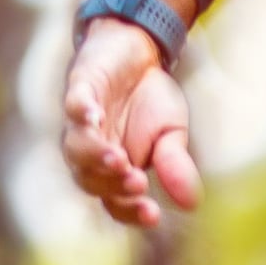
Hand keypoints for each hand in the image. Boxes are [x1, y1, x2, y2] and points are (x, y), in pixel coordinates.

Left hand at [58, 3, 203, 228]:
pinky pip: (74, 104)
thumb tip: (191, 203)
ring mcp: (83, 121)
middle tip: (139, 183)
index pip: (115, 201)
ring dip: (95, 156)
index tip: (153, 213)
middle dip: (112, 185)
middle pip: (89, 180)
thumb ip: (175, 165)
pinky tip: (95, 116)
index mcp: (114, 170)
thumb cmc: (151, 99)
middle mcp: (92, 151)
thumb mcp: (172, 134)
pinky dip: (82, 111)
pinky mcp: (80, 88)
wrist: (140, 50)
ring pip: (76, 148)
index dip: (130, 211)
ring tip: (119, 160)